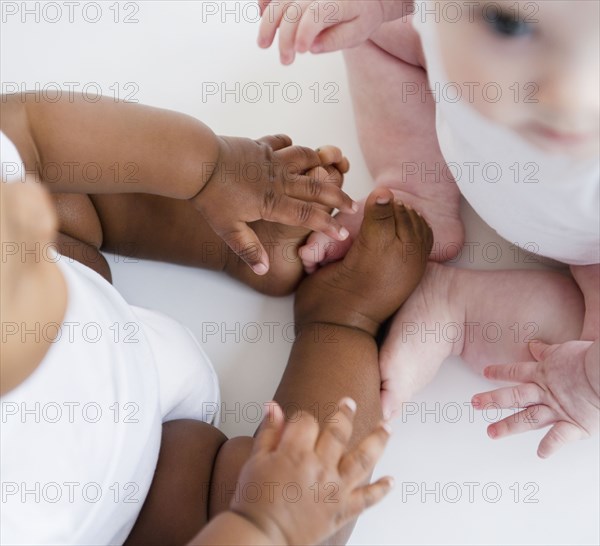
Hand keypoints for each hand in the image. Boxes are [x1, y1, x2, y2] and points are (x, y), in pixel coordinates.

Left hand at [191, 135, 354, 274]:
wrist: (196, 162)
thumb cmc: (211, 197)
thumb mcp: (228, 230)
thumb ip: (248, 250)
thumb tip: (264, 270)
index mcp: (272, 202)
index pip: (308, 216)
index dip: (327, 225)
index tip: (342, 233)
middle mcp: (278, 180)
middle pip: (316, 187)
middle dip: (338, 197)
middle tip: (352, 205)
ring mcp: (271, 160)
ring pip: (305, 158)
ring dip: (320, 164)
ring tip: (329, 170)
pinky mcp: (260, 146)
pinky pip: (281, 142)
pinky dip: (290, 144)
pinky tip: (292, 149)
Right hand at [230, 399, 392, 545]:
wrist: (259, 536)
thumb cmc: (253, 501)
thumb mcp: (255, 460)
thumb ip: (269, 431)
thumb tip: (273, 406)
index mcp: (295, 452)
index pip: (306, 422)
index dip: (302, 419)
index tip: (299, 423)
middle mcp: (319, 467)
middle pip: (339, 431)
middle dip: (345, 413)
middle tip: (350, 402)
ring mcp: (334, 489)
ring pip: (362, 458)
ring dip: (377, 440)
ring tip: (387, 427)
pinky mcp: (341, 510)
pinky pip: (367, 499)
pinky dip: (381, 489)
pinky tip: (391, 480)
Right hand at [258, 0, 397, 63]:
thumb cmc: (361, 16)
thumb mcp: (358, 32)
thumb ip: (337, 39)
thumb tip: (313, 47)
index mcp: (339, 2)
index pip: (316, 14)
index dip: (305, 32)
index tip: (300, 51)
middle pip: (293, 10)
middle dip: (284, 37)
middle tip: (285, 60)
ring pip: (280, 2)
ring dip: (268, 24)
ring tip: (263, 45)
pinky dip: (266, 1)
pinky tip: (261, 14)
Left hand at [472, 340, 599, 457]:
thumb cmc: (591, 357)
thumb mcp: (564, 350)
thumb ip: (546, 351)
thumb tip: (533, 345)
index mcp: (544, 372)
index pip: (515, 371)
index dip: (499, 372)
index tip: (485, 373)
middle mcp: (546, 392)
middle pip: (513, 395)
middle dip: (492, 399)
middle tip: (474, 403)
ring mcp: (557, 409)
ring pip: (527, 418)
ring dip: (508, 426)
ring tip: (491, 433)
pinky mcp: (574, 424)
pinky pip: (558, 437)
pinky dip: (550, 446)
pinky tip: (540, 454)